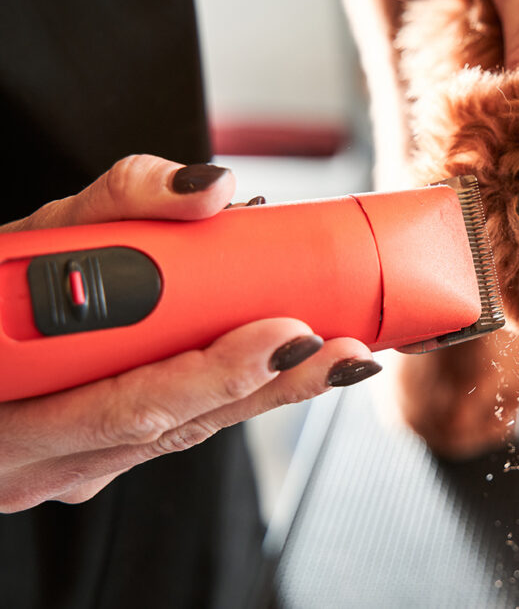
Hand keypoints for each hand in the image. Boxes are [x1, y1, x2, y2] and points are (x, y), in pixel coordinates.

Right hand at [0, 155, 379, 511]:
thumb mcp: (39, 233)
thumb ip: (122, 202)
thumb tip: (211, 189)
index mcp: (10, 408)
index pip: (127, 403)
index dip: (213, 374)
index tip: (284, 333)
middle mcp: (40, 461)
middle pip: (179, 426)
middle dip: (272, 387)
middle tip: (345, 351)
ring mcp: (72, 468)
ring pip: (188, 433)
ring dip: (271, 394)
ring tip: (341, 359)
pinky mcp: (101, 459)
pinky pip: (179, 428)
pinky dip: (237, 394)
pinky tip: (288, 366)